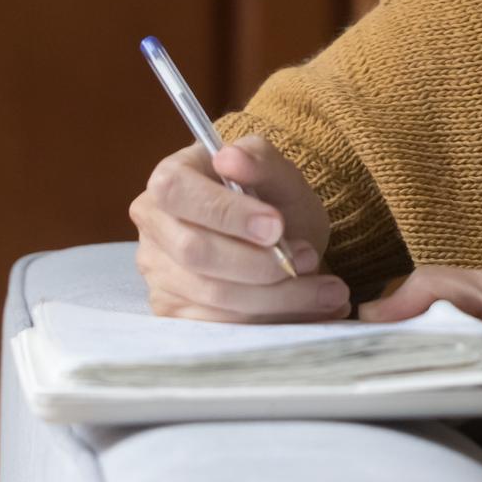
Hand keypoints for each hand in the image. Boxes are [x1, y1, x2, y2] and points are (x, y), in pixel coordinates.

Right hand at [129, 135, 347, 321]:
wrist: (281, 241)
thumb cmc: (273, 200)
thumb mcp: (280, 174)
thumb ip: (260, 159)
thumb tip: (230, 157)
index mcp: (169, 180)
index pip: (178, 193)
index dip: (226, 212)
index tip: (277, 226)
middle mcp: (154, 229)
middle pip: (196, 252)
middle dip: (261, 263)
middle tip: (310, 259)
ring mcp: (160, 274)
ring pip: (213, 295)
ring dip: (277, 297)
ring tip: (327, 290)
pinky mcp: (176, 313)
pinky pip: (219, 325)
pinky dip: (269, 320)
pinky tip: (308, 310)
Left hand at [359, 266, 481, 471]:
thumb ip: (440, 289)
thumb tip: (374, 312)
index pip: (416, 369)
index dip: (386, 360)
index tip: (366, 350)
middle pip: (427, 402)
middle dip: (411, 381)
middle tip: (405, 359)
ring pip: (449, 426)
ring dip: (440, 402)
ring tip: (450, 374)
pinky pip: (476, 443)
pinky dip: (469, 421)